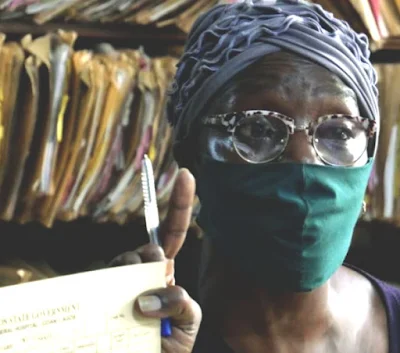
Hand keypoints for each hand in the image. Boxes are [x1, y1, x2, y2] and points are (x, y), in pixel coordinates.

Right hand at [110, 168, 200, 352]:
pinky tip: (121, 308)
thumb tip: (151, 293)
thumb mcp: (188, 323)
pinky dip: (113, 293)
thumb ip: (183, 304)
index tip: (186, 174)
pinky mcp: (100, 295)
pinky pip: (105, 281)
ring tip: (137, 310)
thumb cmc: (169, 346)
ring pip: (126, 262)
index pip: (174, 233)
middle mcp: (142, 274)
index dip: (180, 204)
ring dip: (134, 281)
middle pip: (147, 248)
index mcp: (165, 275)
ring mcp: (120, 284)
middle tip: (152, 287)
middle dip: (152, 259)